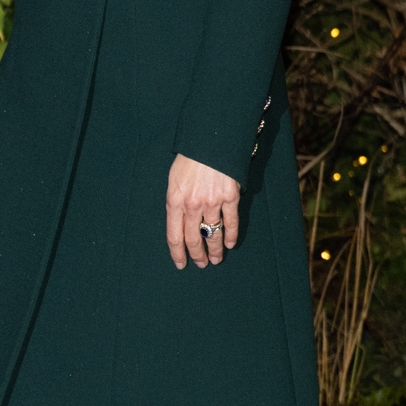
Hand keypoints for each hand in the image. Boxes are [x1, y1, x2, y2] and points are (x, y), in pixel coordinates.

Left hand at [165, 153, 241, 269]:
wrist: (210, 141)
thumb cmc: (189, 159)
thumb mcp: (174, 179)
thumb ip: (176, 201)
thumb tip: (180, 221)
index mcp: (174, 201)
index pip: (174, 235)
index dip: (177, 252)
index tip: (181, 264)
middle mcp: (192, 205)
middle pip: (193, 238)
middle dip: (197, 255)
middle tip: (201, 264)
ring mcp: (212, 202)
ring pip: (213, 234)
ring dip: (215, 250)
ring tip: (216, 259)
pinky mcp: (230, 197)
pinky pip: (230, 222)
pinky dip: (231, 235)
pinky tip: (231, 243)